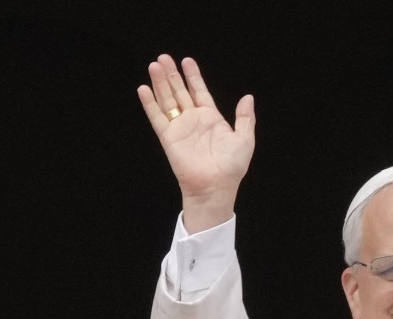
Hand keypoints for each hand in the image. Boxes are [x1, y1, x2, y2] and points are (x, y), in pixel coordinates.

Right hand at [137, 55, 255, 232]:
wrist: (215, 187)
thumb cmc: (232, 167)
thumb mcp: (244, 139)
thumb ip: (245, 117)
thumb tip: (248, 97)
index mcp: (212, 119)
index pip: (199, 92)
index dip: (193, 76)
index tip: (187, 61)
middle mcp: (194, 121)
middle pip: (180, 92)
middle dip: (172, 75)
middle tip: (163, 58)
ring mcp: (180, 128)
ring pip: (167, 100)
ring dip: (160, 83)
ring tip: (154, 66)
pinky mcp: (168, 138)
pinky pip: (157, 118)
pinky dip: (150, 103)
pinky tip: (143, 88)